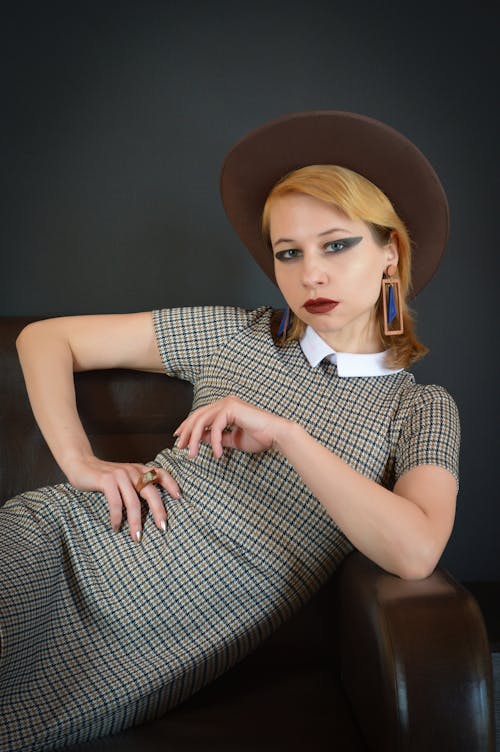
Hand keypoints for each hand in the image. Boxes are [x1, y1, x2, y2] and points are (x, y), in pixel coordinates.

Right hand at [65, 455, 180, 540]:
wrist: (81, 464)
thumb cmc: (104, 476)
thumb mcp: (124, 478)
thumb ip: (136, 486)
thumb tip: (150, 509)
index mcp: (139, 470)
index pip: (160, 473)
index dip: (171, 484)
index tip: (179, 497)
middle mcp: (132, 471)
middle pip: (151, 492)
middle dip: (158, 511)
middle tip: (163, 528)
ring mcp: (119, 475)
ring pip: (133, 501)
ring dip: (136, 522)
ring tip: (137, 537)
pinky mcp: (106, 480)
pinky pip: (115, 502)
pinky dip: (117, 517)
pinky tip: (116, 527)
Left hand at [174, 395, 288, 458]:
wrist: (276, 435)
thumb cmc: (259, 437)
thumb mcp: (231, 440)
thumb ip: (216, 438)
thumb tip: (200, 439)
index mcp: (225, 407)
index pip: (200, 415)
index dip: (187, 426)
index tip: (179, 438)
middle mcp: (225, 402)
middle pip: (197, 416)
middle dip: (186, 432)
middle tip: (180, 447)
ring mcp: (228, 403)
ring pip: (202, 421)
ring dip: (195, 439)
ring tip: (192, 455)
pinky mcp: (232, 409)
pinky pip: (216, 428)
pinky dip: (214, 442)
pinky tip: (217, 455)